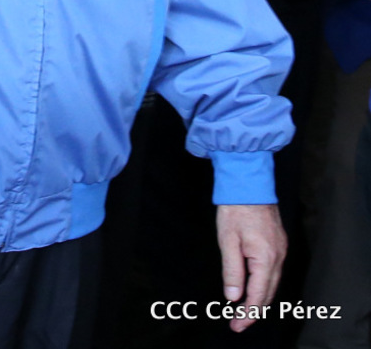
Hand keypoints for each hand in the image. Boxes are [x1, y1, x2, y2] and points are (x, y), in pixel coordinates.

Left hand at [216, 204, 286, 331]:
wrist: (249, 182)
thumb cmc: (236, 208)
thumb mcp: (228, 240)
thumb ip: (232, 270)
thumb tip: (233, 296)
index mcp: (265, 257)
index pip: (258, 295)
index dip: (247, 313)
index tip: (237, 325)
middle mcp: (278, 256)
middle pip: (269, 292)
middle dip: (254, 311)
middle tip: (239, 324)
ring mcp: (281, 249)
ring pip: (273, 283)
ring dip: (260, 298)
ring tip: (245, 311)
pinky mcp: (279, 243)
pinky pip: (274, 271)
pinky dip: (265, 284)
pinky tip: (255, 288)